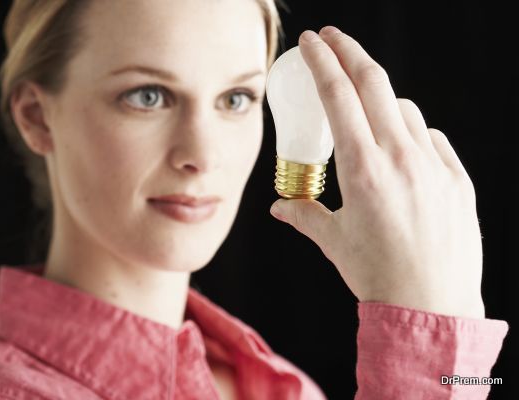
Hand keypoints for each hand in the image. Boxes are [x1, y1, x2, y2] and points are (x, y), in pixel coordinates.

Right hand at [269, 26, 484, 318]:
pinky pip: (431, 138)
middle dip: (349, 51)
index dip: (323, 62)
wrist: (432, 307)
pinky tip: (401, 149)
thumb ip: (304, 214)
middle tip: (332, 38)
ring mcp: (434, 166)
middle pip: (375, 83)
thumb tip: (280, 206)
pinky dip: (411, 132)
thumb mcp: (333, 242)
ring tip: (364, 112)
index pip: (339, 97)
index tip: (312, 41)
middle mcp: (401, 159)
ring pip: (405, 109)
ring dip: (380, 99)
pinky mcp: (457, 180)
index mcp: (363, 170)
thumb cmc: (377, 276)